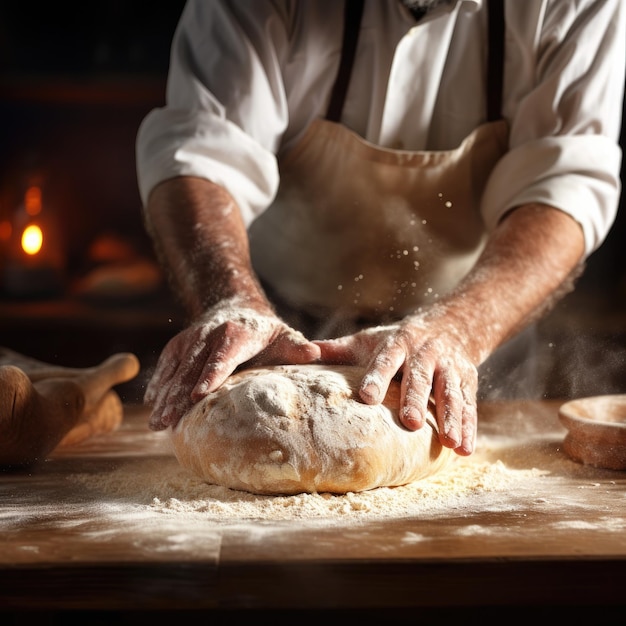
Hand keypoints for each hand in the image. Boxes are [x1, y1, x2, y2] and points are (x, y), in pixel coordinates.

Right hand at [145, 297, 320, 429]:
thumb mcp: (283, 334)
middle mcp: (208, 335)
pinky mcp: (178, 345)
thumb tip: (315, 353)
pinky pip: (166, 365)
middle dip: (178, 396)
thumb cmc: (264, 330)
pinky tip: (152, 404)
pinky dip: (158, 383)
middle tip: (168, 422)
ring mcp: (190, 339)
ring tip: (157, 423)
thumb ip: (296, 346)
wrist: (235, 305)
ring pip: (175, 369)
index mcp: (236, 334)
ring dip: (164, 396)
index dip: (210, 375)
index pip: (222, 357)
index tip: (198, 396)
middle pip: (191, 369)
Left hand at [315, 309, 477, 455]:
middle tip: (410, 423)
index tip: (366, 398)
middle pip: (421, 378)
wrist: (451, 324)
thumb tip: (305, 352)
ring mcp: (450, 368)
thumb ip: (340, 348)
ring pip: (451, 393)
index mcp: (398, 344)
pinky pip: (469, 405)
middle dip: (417, 399)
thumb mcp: (371, 338)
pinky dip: (469, 427)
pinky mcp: (468, 381)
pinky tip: (465, 449)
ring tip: (449, 442)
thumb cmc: (400, 340)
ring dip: (451, 417)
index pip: (386, 360)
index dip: (376, 377)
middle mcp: (426, 354)